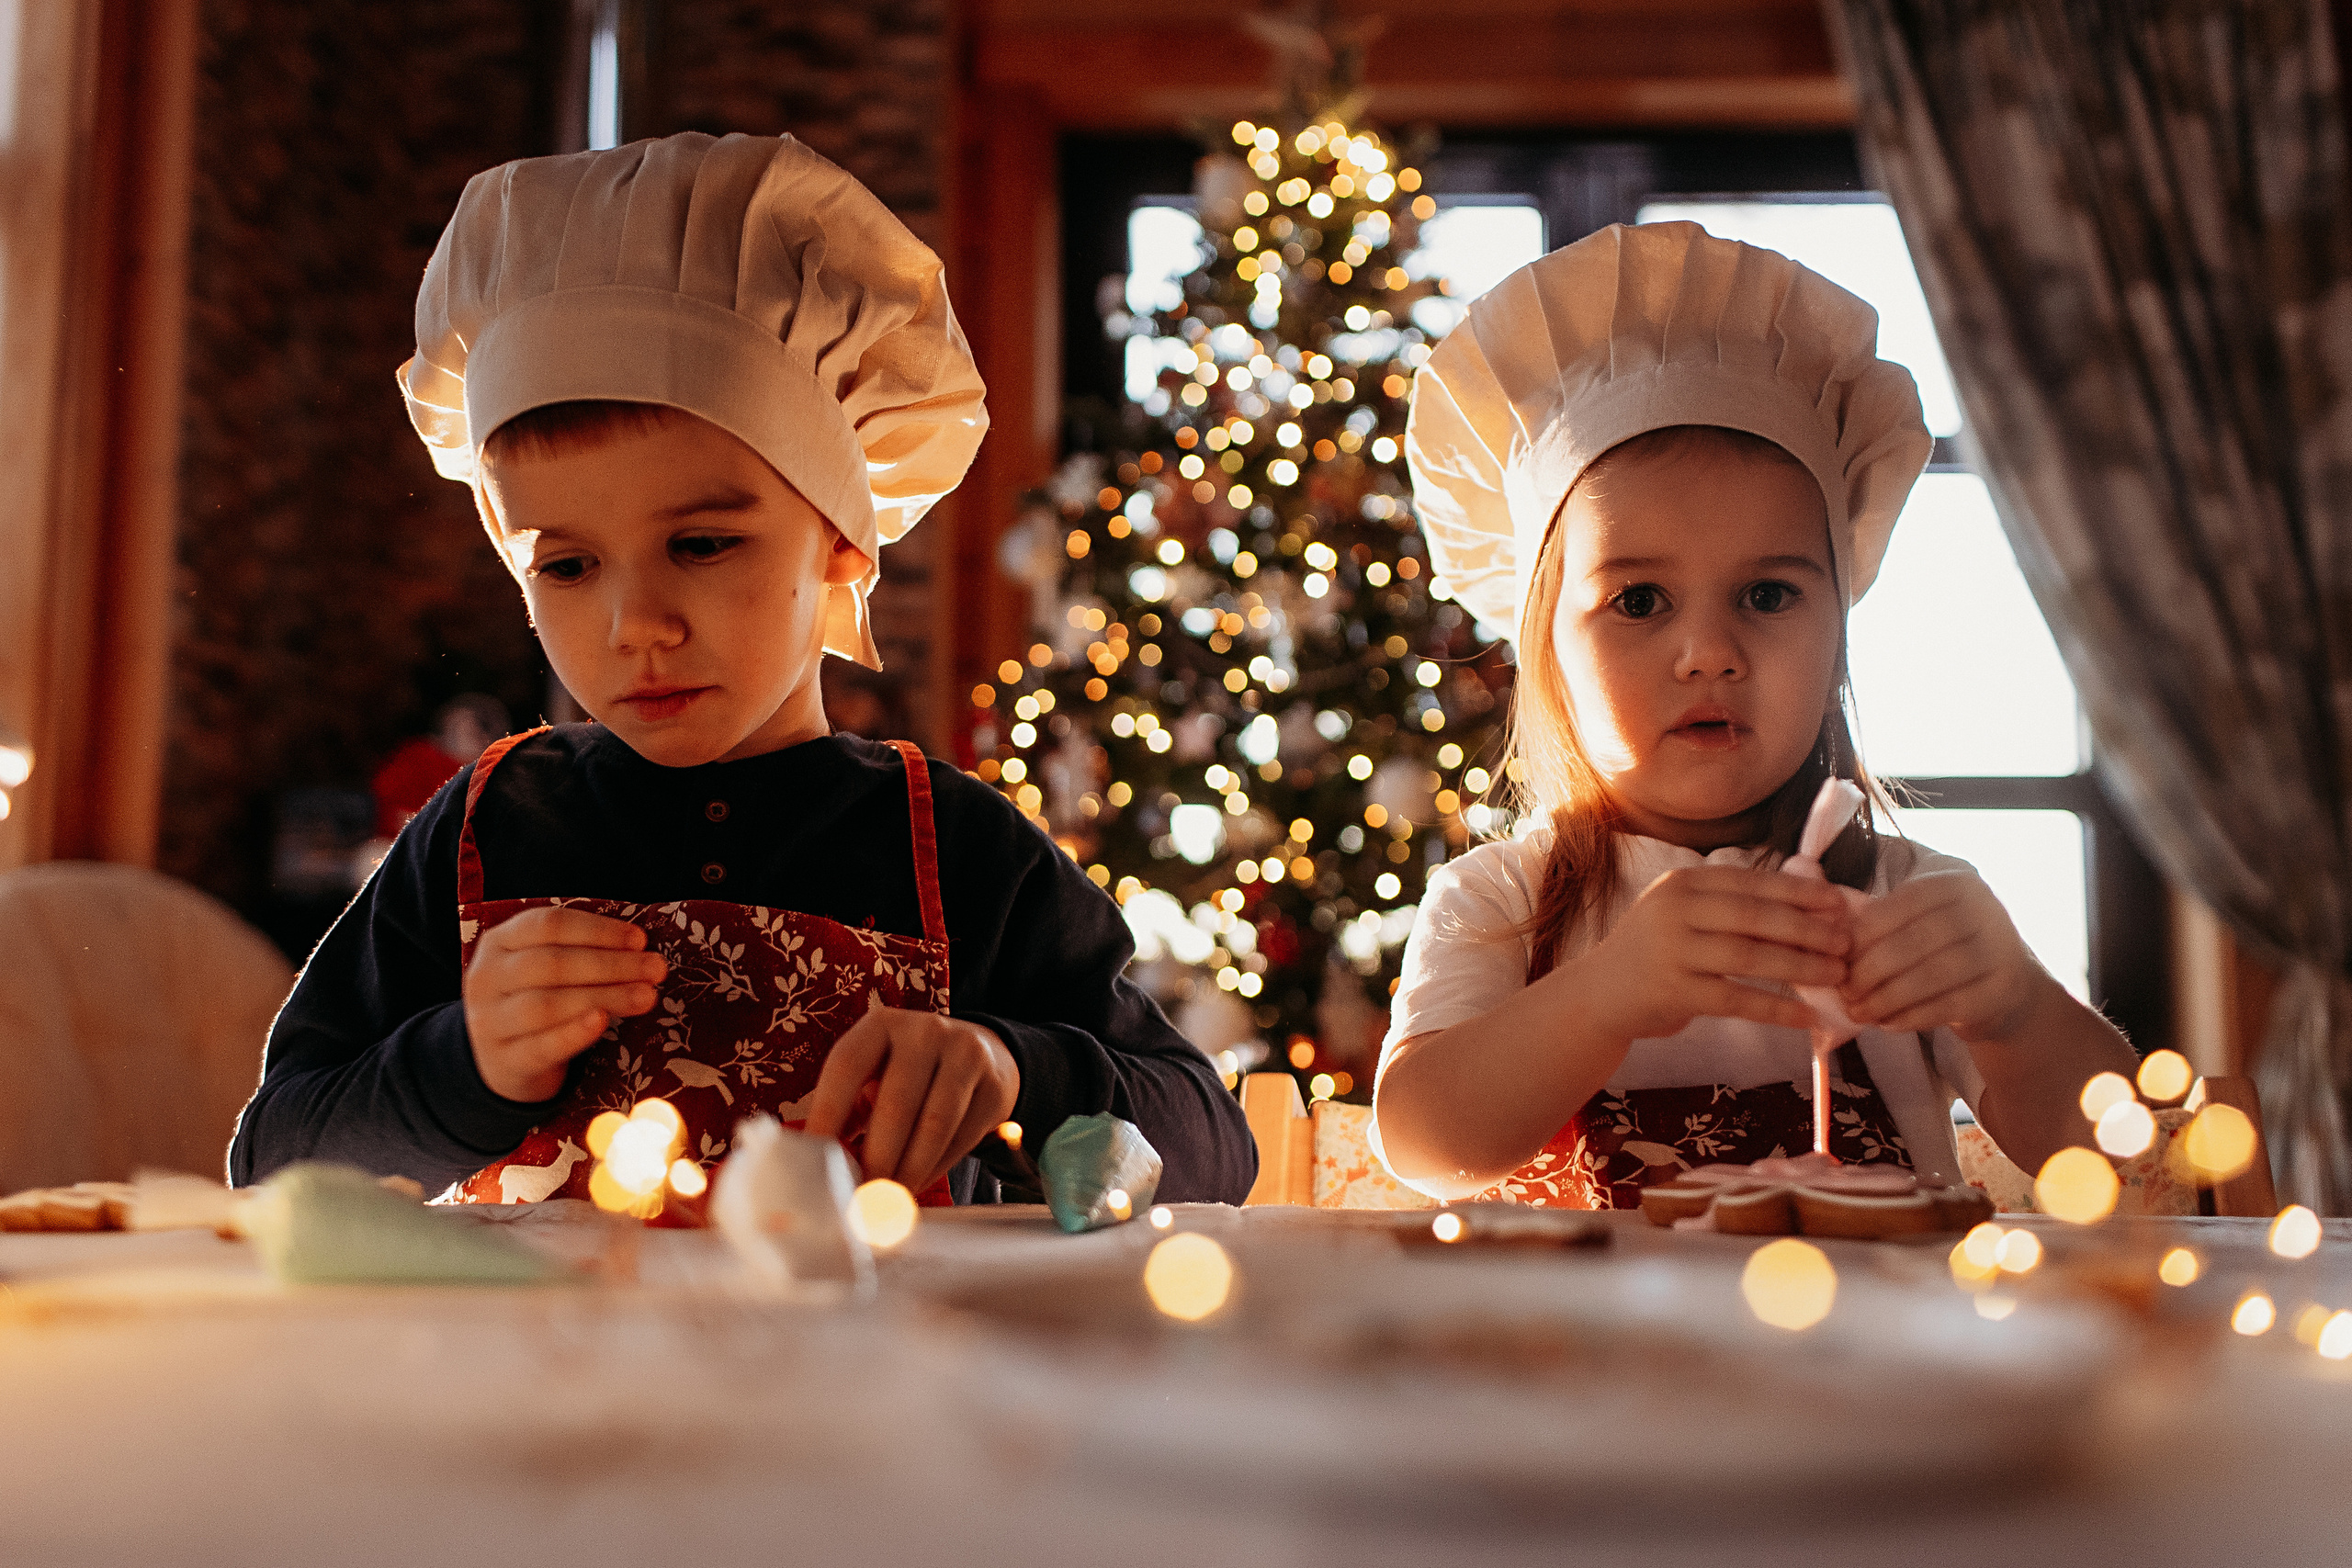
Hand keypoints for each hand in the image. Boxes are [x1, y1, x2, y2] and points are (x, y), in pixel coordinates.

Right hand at [462, 907, 665, 1101]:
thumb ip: (581, 952)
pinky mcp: (504, 1059)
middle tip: (656, 970)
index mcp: (500, 941)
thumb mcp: (544, 968)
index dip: (598, 930)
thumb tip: (640, 949)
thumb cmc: (535, 998)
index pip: (549, 925)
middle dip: (611, 964)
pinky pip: (540, 1046)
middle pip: (551, 964)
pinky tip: (603, 1021)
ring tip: (646, 996)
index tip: (640, 940)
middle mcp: (488, 977)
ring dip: (603, 996)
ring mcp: (490, 1021)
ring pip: (546, 1004)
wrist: (501, 1059)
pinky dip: (573, 1033)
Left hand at [801, 1008, 1018, 1191]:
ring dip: (908, 1170)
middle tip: (861, 1193)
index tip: (815, 1154)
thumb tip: (826, 1158)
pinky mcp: (993, 1086)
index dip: (828, 1112)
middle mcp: (924, 1032)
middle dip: (876, 1158)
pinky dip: (935, 1168)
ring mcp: (965, 1055)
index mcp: (882, 1025)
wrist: (985, 1053)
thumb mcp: (877, 1072)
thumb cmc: (911, 1073)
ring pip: (934, 1125)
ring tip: (889, 1197)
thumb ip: (850, 1108)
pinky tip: (917, 1183)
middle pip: (895, 1104)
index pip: (847, 1065)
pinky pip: (962, 1137)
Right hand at [1578, 865, 1850, 1043]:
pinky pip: (1737, 1000)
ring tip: (1837, 975)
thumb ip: (1731, 905)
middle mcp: (1675, 910)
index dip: (1799, 892)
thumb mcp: (1683, 914)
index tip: (1838, 903)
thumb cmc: (1655, 952)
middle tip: (1846, 942)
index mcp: (1683, 884)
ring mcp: (1672, 951)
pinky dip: (1777, 1008)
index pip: (1752, 882)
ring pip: (1750, 956)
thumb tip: (1808, 900)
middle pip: (1755, 916)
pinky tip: (1807, 1017)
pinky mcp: (1674, 992)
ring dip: (1801, 966)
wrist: (1599, 994)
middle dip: (1808, 928)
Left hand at [1841, 869, 2051, 1040]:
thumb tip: (1828, 934)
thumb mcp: (1916, 920)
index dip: (1867, 931)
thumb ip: (1880, 920)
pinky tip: (1887, 1023)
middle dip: (1872, 969)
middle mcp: (1987, 907)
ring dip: (1887, 998)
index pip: (1905, 902)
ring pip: (1933, 975)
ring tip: (1859, 1011)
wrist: (2002, 985)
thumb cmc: (1940, 948)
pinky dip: (1912, 1017)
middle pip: (1917, 940)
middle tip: (1845, 991)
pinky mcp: (2006, 989)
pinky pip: (1951, 1005)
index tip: (1839, 956)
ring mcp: (2003, 948)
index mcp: (1957, 879)